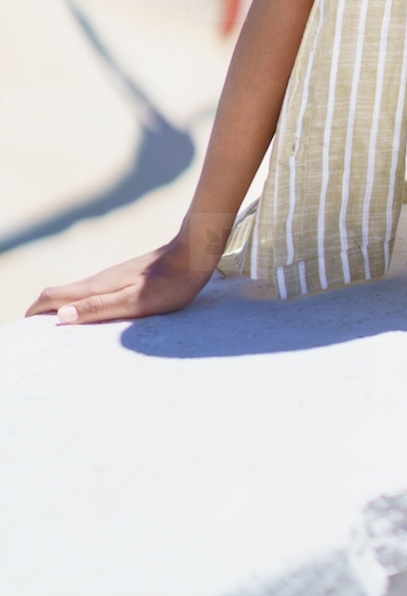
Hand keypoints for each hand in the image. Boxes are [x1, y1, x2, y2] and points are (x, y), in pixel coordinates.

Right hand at [25, 235, 215, 324]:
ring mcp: (112, 277)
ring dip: (62, 311)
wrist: (193, 254)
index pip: (52, 296)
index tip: (24, 334)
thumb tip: (61, 317)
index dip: (34, 313)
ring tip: (58, 335)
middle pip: (60, 294)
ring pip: (76, 294)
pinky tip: (91, 319)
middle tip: (36, 340)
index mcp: (95, 286)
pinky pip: (93, 293)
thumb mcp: (134, 302)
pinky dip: (81, 306)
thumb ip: (98, 308)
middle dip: (42, 314)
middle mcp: (99, 279)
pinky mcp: (125, 278)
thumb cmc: (167, 283)